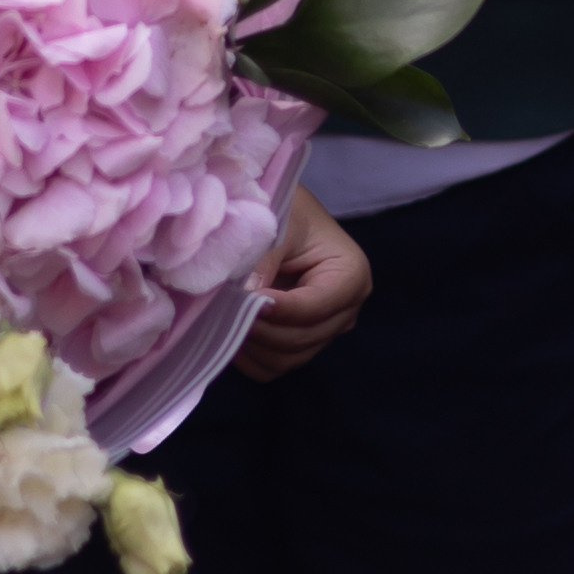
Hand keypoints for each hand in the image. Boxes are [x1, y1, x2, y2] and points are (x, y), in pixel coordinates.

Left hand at [235, 184, 369, 379]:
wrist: (281, 211)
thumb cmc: (285, 207)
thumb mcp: (278, 219)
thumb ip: (264, 256)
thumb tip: (246, 296)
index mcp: (351, 275)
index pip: (315, 307)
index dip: (278, 308)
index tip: (246, 298)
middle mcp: (345, 310)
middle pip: (302, 338)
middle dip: (260, 326)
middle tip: (222, 304)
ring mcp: (323, 331)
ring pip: (286, 358)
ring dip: (251, 341)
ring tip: (222, 312)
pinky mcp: (300, 343)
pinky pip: (272, 366)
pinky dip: (248, 354)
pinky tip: (228, 326)